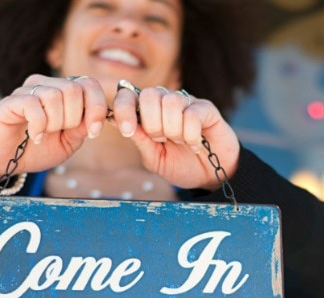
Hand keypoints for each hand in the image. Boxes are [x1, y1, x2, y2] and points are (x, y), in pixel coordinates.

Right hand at [0, 75, 107, 179]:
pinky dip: (39, 125)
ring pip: (54, 95)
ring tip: (44, 135)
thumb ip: (81, 128)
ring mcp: (27, 91)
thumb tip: (94, 117)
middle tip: (60, 133)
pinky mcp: (10, 102)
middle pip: (73, 89)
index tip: (93, 132)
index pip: (89, 84)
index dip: (97, 107)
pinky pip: (33, 105)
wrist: (7, 162)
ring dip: (54, 123)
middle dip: (73, 119)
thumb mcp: (68, 143)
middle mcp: (46, 86)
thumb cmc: (38, 150)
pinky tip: (34, 136)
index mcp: (63, 93)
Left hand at [111, 85, 239, 190]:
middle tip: (161, 140)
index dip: (124, 109)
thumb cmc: (180, 166)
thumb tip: (114, 119)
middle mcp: (166, 104)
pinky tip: (195, 144)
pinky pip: (191, 113)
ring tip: (180, 142)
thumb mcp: (154, 158)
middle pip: (150, 94)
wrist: (209, 177)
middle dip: (152, 124)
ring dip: (173, 129)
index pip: (129, 96)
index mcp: (149, 114)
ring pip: (171, 101)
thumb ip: (138, 139)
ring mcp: (187, 103)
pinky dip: (190, 134)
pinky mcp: (206, 108)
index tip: (126, 131)